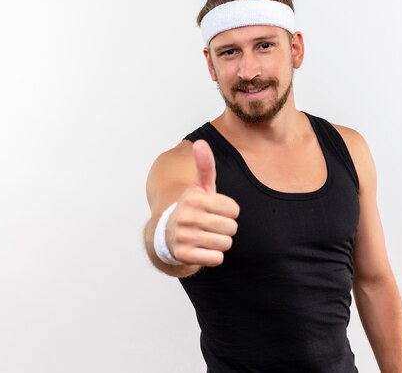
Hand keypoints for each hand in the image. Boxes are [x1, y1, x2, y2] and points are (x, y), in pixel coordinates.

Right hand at [165, 139, 239, 266]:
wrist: (167, 235)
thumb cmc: (192, 208)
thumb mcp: (199, 187)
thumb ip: (205, 165)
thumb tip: (200, 142)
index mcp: (194, 198)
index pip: (234, 209)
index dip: (229, 211)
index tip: (215, 210)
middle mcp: (187, 216)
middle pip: (231, 228)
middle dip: (225, 228)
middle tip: (210, 225)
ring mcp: (184, 236)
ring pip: (225, 244)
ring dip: (220, 243)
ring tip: (206, 236)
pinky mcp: (183, 255)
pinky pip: (216, 259)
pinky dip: (213, 256)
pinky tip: (202, 249)